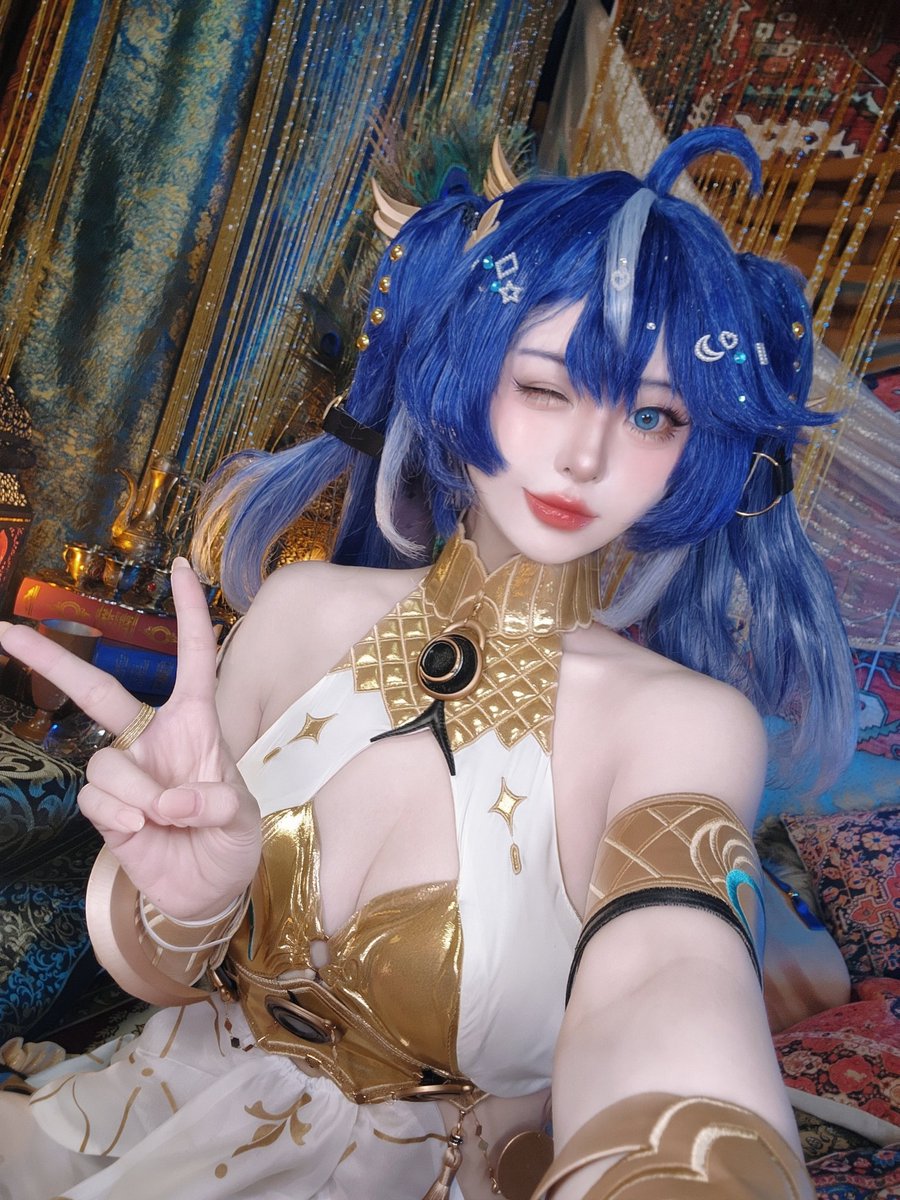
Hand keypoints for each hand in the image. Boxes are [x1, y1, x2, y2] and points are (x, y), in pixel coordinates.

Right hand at [0, 558, 260, 918]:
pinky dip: (122, 817)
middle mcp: (153, 739)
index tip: (180, 567)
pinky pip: (96, 800)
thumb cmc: (230, 840)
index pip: (194, 658)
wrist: (209, 891)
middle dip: (54, 661)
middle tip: (7, 629)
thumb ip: (217, 803)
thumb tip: (172, 799)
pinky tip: (144, 833)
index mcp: (197, 723)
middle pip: (97, 690)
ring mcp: (126, 772)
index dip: (188, 613)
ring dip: (139, 795)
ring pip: (106, 763)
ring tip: (167, 820)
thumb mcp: (242, 819)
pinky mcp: (106, 809)